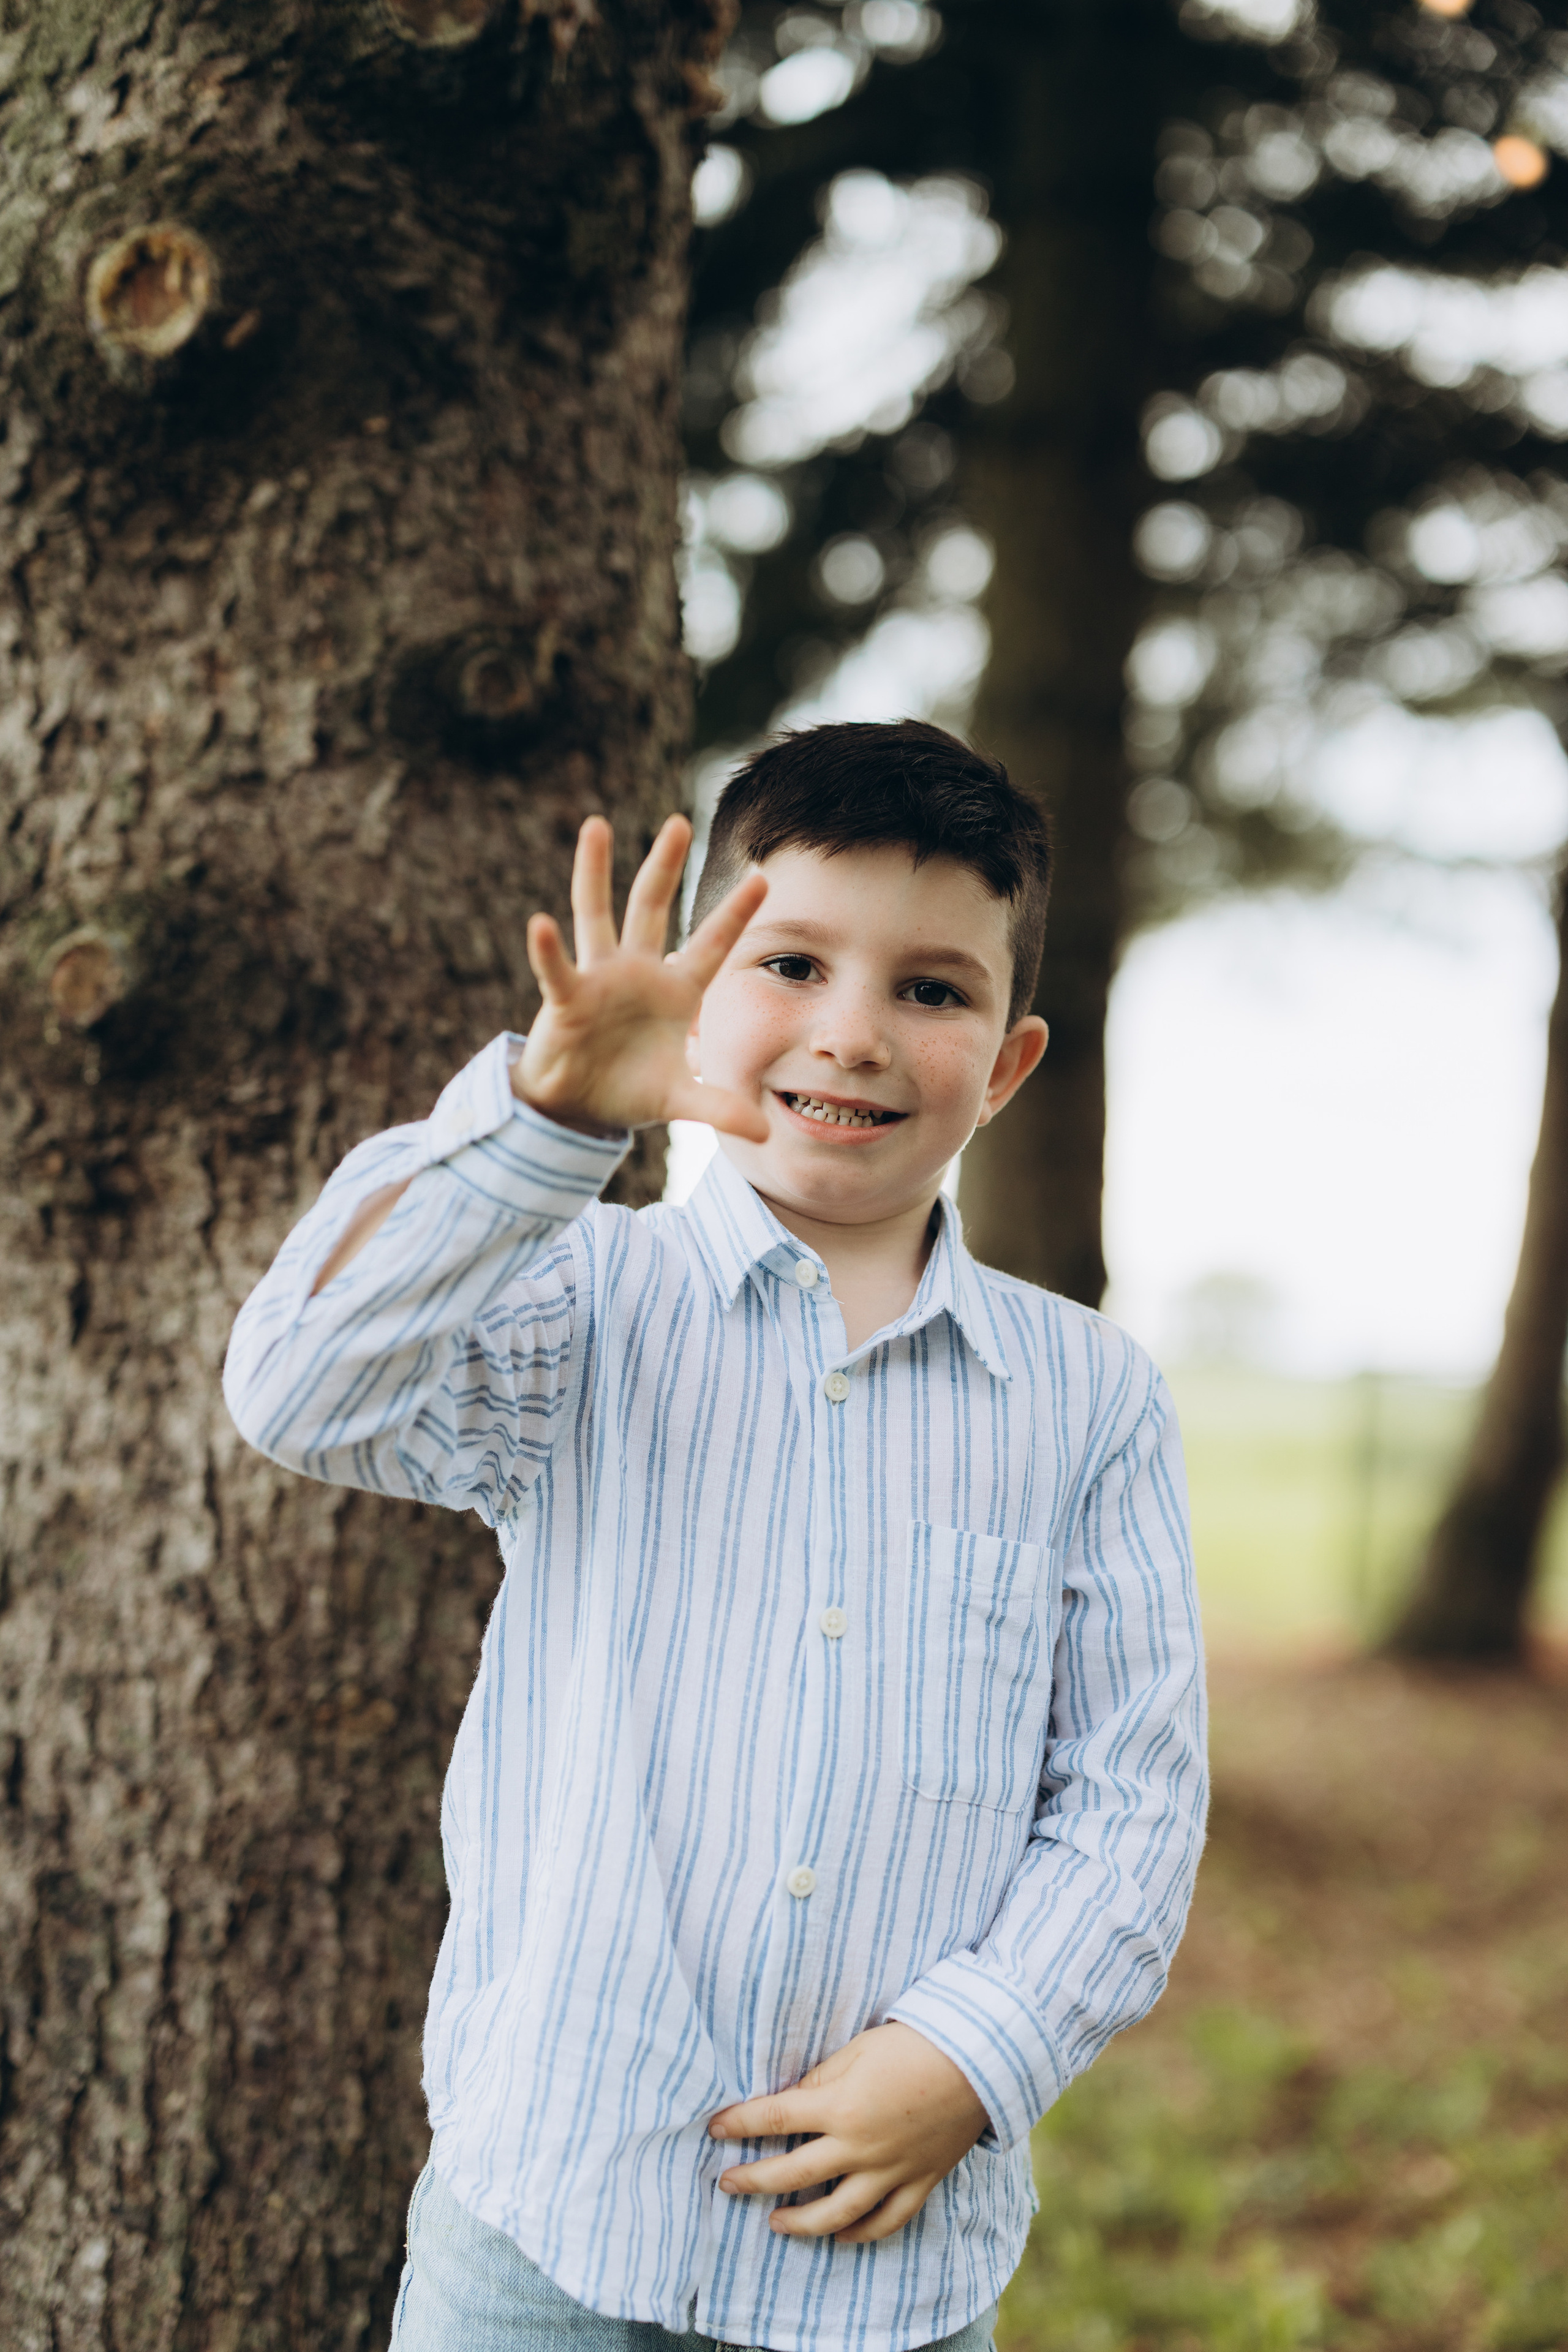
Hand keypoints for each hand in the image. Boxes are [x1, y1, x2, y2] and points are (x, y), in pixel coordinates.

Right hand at [514, 813, 766, 1140]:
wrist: (579, 1110)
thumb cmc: (631, 1091)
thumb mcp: (681, 1101)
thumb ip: (719, 1107)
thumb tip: (763, 1133)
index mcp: (675, 990)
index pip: (711, 944)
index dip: (735, 915)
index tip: (763, 878)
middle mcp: (638, 972)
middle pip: (652, 907)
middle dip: (664, 865)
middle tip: (678, 822)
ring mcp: (600, 980)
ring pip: (598, 914)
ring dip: (595, 871)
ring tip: (596, 825)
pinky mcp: (567, 999)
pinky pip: (558, 969)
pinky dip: (548, 949)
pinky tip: (539, 923)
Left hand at [709, 2022, 989, 2244]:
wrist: (979, 2057)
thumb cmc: (914, 2043)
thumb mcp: (857, 2049)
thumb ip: (820, 2079)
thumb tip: (789, 2101)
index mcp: (840, 2105)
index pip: (774, 2119)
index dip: (739, 2123)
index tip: (715, 2127)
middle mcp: (860, 2146)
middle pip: (793, 2174)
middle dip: (753, 2180)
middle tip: (726, 2183)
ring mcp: (891, 2170)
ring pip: (836, 2213)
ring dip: (800, 2222)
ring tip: (774, 2222)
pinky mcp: (919, 2181)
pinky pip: (886, 2221)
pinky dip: (860, 2233)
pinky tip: (839, 2236)